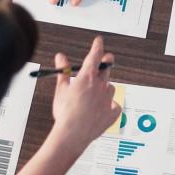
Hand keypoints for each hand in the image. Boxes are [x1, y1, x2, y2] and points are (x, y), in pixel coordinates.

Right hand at [50, 36, 121, 154]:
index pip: (95, 55)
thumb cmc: (65, 112)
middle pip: (107, 68)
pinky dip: (110, 105)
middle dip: (107, 61)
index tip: (99, 40)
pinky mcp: (112, 112)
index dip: (97, 46)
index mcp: (87, 77)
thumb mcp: (61, 89)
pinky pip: (114, 105)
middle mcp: (100, 85)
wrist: (72, 134)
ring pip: (110, 87)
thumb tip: (60, 57)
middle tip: (106, 59)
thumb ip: (62, 71)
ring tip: (94, 95)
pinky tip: (102, 109)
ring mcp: (108, 99)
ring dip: (104, 87)